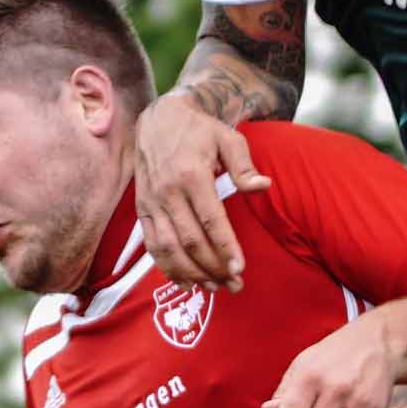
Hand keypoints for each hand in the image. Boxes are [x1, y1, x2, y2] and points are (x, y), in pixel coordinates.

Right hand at [134, 94, 270, 291]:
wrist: (158, 119)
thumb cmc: (199, 130)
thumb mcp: (227, 138)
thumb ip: (245, 165)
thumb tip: (263, 187)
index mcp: (191, 175)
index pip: (211, 220)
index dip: (225, 247)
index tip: (239, 268)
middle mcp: (167, 192)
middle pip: (190, 240)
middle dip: (213, 267)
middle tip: (235, 285)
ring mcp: (152, 203)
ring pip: (169, 249)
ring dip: (191, 273)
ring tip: (214, 288)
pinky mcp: (142, 210)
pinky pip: (152, 246)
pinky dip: (167, 268)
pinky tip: (186, 282)